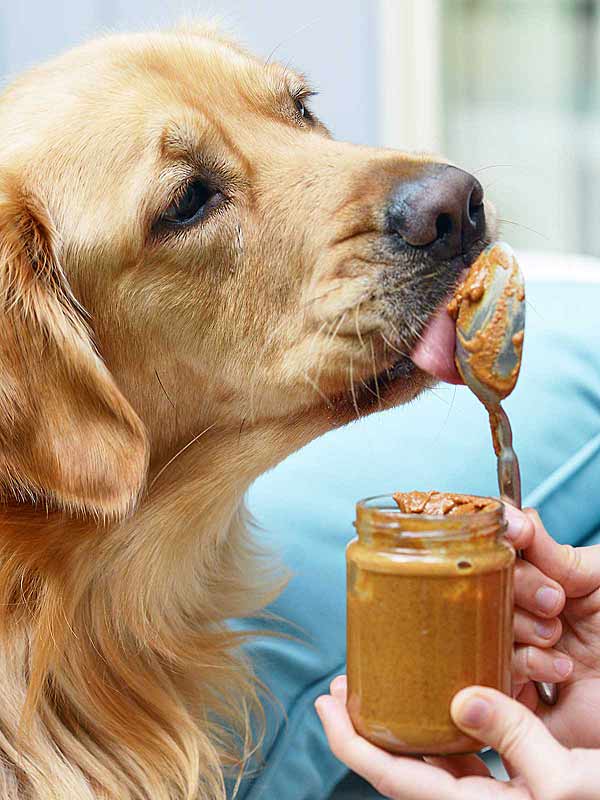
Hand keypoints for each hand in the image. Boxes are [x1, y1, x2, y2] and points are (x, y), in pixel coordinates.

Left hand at [315, 676, 599, 798]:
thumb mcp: (562, 777)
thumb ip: (512, 736)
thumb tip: (462, 700)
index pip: (391, 778)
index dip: (349, 743)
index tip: (324, 706)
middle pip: (398, 768)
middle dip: (364, 728)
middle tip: (342, 688)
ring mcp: (487, 797)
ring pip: (426, 760)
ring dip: (398, 725)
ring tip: (379, 686)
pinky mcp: (508, 785)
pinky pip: (459, 755)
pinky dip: (437, 729)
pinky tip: (435, 701)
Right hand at [505, 507, 599, 748]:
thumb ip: (559, 553)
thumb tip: (515, 518)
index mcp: (550, 582)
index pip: (508, 550)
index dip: (509, 542)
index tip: (520, 536)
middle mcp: (532, 612)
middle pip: (491, 584)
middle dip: (521, 588)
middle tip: (555, 602)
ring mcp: (523, 649)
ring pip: (489, 623)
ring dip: (526, 629)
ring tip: (559, 640)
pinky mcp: (518, 691)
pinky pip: (497, 667)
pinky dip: (528, 664)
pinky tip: (560, 669)